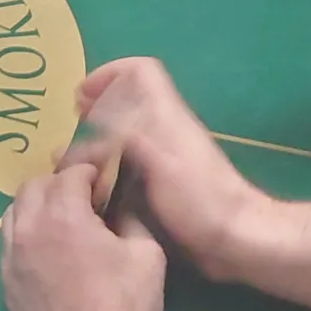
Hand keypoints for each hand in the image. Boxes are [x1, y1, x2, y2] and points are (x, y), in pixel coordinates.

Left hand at [1, 163, 166, 310]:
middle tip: (82, 197)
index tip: (104, 182)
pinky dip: (25, 234)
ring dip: (36, 206)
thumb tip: (118, 205)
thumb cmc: (126, 304)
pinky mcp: (5, 283)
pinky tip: (46, 249)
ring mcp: (11, 257)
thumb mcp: (147, 252)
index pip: (69, 173)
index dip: (90, 172)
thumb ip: (130, 217)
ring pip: (14, 212)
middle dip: (59, 183)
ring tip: (60, 220)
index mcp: (64, 215)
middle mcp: (29, 229)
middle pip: (33, 186)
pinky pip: (8, 243)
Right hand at [61, 57, 268, 274]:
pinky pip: (131, 161)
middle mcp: (166, 130)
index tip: (80, 96)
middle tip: (72, 125)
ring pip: (128, 132)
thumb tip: (91, 123)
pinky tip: (94, 186)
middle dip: (98, 105)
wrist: (237, 239)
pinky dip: (110, 164)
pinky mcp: (166, 184)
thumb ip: (127, 137)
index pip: (140, 71)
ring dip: (100, 137)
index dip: (109, 73)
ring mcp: (166, 157)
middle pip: (130, 100)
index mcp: (167, 117)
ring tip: (73, 159)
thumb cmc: (201, 200)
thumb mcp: (160, 163)